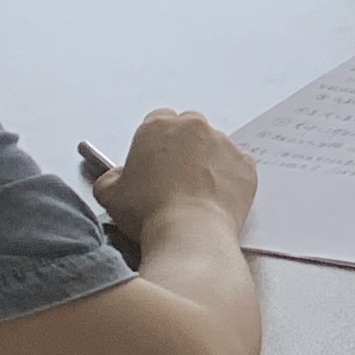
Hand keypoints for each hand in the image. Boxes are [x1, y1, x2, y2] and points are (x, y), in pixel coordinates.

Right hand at [95, 110, 255, 240]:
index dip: (153, 144)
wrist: (189, 232)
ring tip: (194, 193)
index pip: (156, 122)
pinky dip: (228, 178)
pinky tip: (214, 199)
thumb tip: (117, 177)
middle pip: (187, 129)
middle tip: (173, 178)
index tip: (151, 164)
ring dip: (205, 161)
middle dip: (181, 146)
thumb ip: (109, 177)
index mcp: (158, 126)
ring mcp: (224, 143)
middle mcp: (194, 127)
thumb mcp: (109, 195)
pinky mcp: (246, 164)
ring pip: (214, 146)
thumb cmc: (148, 211)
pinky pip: (236, 166)